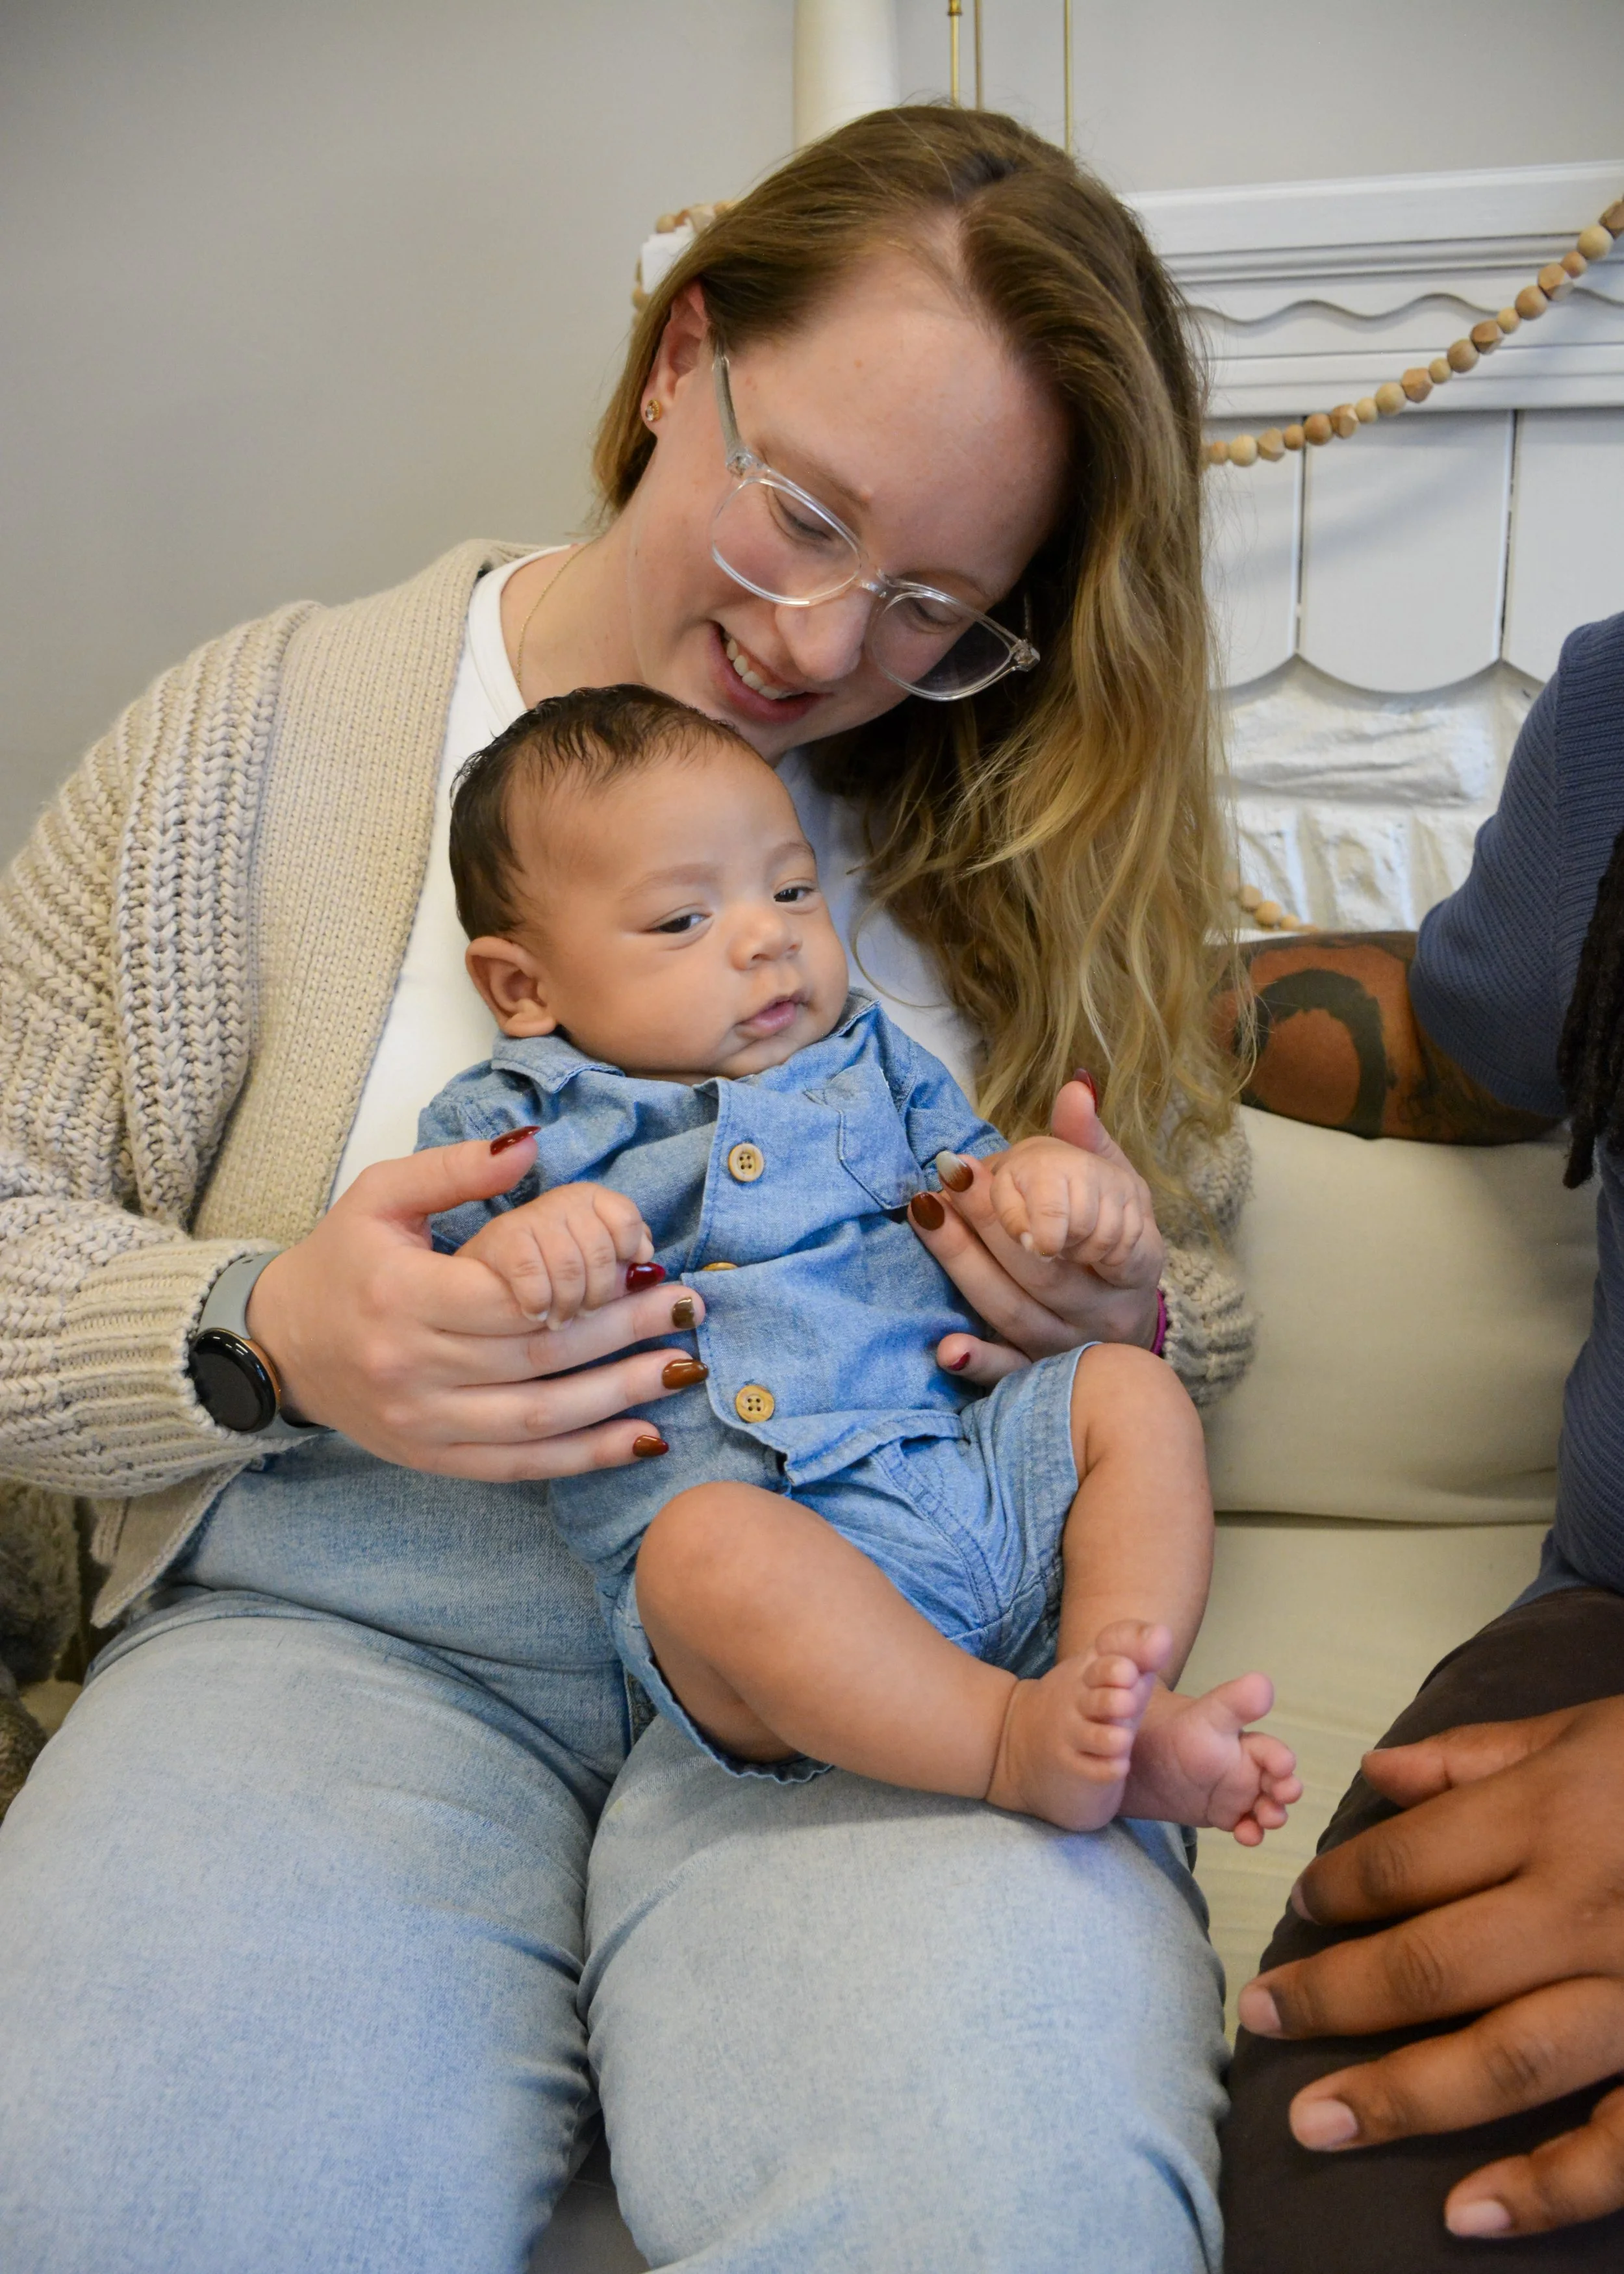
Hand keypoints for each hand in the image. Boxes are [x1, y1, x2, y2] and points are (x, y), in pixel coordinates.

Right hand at [245, 1133, 704, 1478]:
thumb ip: (456, 1168)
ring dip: (621, 1396)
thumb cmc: (339, 1262)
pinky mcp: (433, 1458)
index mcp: (401, 1296)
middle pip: (539, 1355)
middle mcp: (412, 1367)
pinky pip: (521, 1465)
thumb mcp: (380, 1196)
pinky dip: (586, 1456)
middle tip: (688, 1309)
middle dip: (624, 1332)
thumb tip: (530, 1144)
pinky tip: (644, 1439)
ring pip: (540, 1417)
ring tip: (684, 1370)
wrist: (277, 1347)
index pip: (511, 1295)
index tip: (647, 1263)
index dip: (585, 1283)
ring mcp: (423, 1423)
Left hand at [910, 1077, 1163, 1385]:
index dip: (1040, 1198)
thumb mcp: (1118, 1185)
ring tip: (924, 1215)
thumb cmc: (1114, 1235)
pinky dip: (981, 1362)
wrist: (1131, 1316)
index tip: (982, 1161)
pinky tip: (947, 1350)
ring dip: (966, 1267)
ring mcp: (1066, 1343)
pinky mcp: (1037, 1373)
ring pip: (1014, 1310)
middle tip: (944, 1177)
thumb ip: (1092, 1142)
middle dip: (988, 1220)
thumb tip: (1077, 1086)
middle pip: (1039, 1267)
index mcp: (1128, 1253)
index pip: (1088, 1227)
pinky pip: (1010, 1374)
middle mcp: (1098, 1305)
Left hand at [1122, 1671, 1300, 1845]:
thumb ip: (1232, 1702)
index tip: (1283, 1767)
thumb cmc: (1176, 1730)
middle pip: (1278, 1783)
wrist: (1143, 1757)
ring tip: (1266, 1819)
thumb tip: (1263, 1682)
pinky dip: (1251, 1833)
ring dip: (1273, 1814)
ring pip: (1267, 1808)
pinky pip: (1246, 1828)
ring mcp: (1238, 1795)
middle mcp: (1249, 1768)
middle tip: (1283, 1797)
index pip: (1272, 1751)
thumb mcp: (1204, 1716)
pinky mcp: (1226, 1816)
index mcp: (1246, 1742)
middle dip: (1286, 1791)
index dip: (1281, 1759)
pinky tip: (1246, 1836)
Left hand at [1236, 1696, 1623, 2239]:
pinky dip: (1543, 2187)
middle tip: (1260, 2018)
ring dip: (1400, 2097)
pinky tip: (1466, 2213)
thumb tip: (1376, 1775)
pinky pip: (1616, 2144)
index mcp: (1552, 1816)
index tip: (1299, 1906)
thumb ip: (1475, 1757)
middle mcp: (1585, 1909)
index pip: (1409, 1863)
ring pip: (1503, 2059)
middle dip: (1332, 1998)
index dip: (1337, 1887)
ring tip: (1313, 2123)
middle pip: (1431, 1965)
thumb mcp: (1586, 1732)